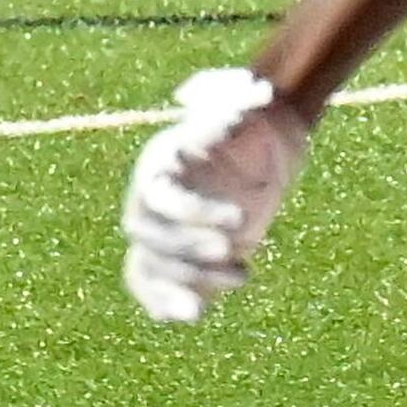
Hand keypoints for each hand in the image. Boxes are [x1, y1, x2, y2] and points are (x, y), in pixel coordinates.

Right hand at [121, 67, 313, 324]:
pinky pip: (150, 288)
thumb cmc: (251, 128)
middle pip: (148, 235)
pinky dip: (164, 304)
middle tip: (235, 250)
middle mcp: (149, 203)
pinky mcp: (172, 261)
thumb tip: (252, 92)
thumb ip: (242, 99)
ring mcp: (159, 234)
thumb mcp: (248, 108)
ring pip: (153, 266)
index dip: (193, 212)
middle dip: (188, 248)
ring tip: (245, 276)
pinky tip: (192, 315)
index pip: (161, 195)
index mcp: (159, 166)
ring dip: (189, 280)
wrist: (258, 156)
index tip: (240, 220)